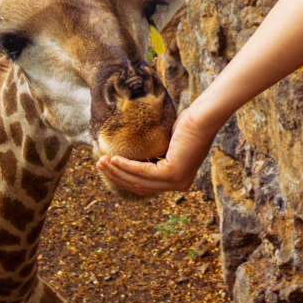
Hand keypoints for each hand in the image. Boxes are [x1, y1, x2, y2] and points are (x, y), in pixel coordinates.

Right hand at [96, 102, 218, 194]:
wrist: (203, 117)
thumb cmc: (189, 123)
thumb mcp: (168, 142)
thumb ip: (155, 153)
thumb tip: (137, 153)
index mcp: (177, 180)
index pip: (146, 183)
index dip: (124, 176)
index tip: (108, 166)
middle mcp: (178, 184)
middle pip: (140, 185)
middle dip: (116, 175)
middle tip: (99, 165)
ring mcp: (176, 181)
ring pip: (139, 180)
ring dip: (117, 171)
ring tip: (101, 162)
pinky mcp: (173, 174)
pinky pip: (143, 171)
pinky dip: (127, 166)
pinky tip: (114, 159)